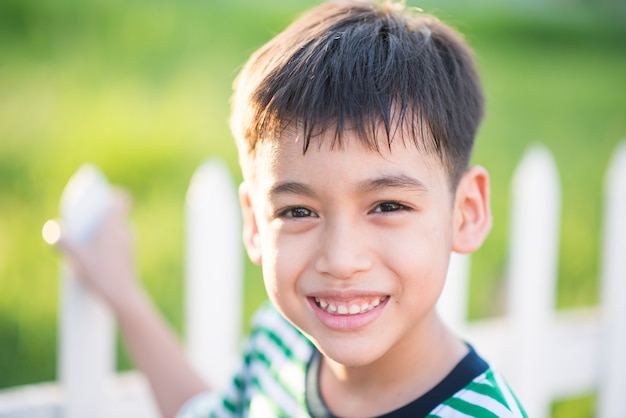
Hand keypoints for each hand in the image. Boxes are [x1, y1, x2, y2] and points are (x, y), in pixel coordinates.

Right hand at [53, 190, 141, 312]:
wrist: (123, 296)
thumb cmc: (101, 274)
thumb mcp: (76, 258)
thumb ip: (63, 241)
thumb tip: (54, 229)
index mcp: (115, 224)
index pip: (123, 198)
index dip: (112, 193)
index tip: (99, 195)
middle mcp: (125, 232)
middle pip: (115, 214)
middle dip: (98, 214)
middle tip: (81, 218)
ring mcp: (129, 245)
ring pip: (115, 230)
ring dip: (101, 231)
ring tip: (80, 238)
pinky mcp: (128, 257)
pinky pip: (116, 243)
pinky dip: (105, 244)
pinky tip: (90, 256)